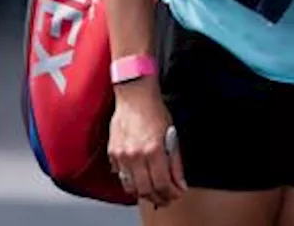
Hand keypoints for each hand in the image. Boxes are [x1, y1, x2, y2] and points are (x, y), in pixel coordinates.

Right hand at [108, 79, 186, 206]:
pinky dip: (131, 181)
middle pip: (146, 190)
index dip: (171, 194)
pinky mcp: (113, 153)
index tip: (176, 194)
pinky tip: (140, 179)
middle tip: (167, 198)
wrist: (135, 96)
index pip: (162, 184)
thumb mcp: (172, 136)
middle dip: (158, 198)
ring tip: (154, 191)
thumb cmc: (154, 112)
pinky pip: (121, 176)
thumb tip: (179, 183)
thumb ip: (175, 162)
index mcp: (153, 150)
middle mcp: (136, 155)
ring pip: (131, 187)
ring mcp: (122, 155)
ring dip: (144, 193)